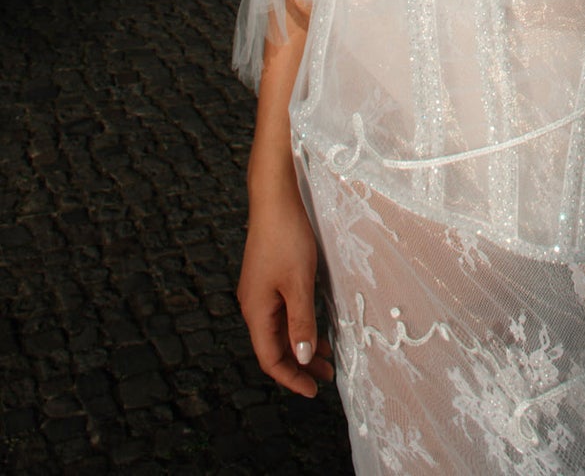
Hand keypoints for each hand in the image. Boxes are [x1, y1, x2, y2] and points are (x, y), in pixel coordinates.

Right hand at [238, 181, 333, 398]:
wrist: (275, 197)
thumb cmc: (287, 237)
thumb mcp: (299, 283)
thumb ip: (301, 321)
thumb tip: (300, 358)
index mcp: (256, 310)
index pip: (270, 358)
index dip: (291, 378)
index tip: (314, 391)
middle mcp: (253, 304)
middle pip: (274, 346)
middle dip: (299, 364)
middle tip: (327, 377)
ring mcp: (260, 290)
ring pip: (280, 328)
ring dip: (302, 344)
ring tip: (326, 357)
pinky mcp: (268, 276)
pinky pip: (283, 311)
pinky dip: (300, 324)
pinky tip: (317, 325)